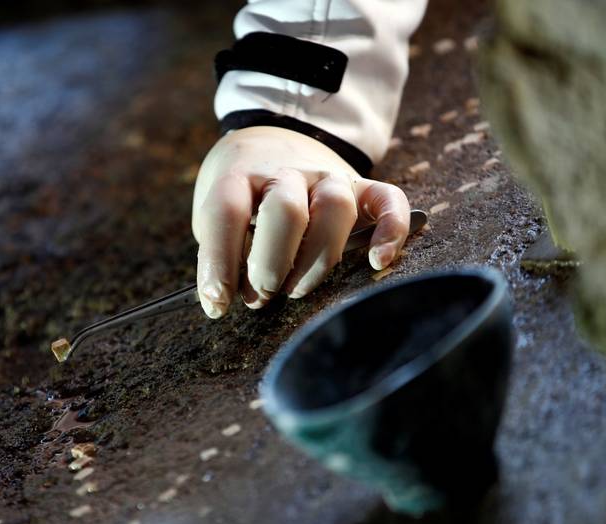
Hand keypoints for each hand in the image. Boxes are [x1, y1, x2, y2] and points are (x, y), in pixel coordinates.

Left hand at [191, 126, 409, 318]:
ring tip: (296, 290)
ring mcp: (327, 177)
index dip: (219, 261)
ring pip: (335, 208)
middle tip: (259, 296)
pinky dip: (390, 231)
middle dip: (270, 265)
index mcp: (240, 174)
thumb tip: (220, 301)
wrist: (273, 139)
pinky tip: (377, 262)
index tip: (216, 302)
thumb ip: (221, 248)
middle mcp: (286, 172)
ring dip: (316, 259)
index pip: (226, 211)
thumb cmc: (241, 193)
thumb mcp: (214, 211)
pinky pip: (388, 201)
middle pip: (286, 211)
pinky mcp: (362, 187)